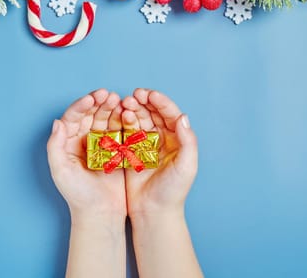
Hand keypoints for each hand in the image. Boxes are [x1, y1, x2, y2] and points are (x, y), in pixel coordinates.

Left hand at [47, 89, 124, 218]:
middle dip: (100, 103)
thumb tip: (57, 122)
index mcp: (68, 142)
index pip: (74, 117)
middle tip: (110, 95)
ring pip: (106, 119)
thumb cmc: (78, 195)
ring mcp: (101, 144)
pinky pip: (119, 131)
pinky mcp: (117, 150)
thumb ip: (55, 146)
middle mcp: (84, 140)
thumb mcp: (60, 171)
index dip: (82, 105)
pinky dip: (124, 120)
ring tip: (121, 101)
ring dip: (112, 108)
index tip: (93, 99)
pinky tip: (128, 113)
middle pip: (91, 114)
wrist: (101, 213)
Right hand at [122, 88, 197, 218]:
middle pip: (152, 113)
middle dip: (143, 102)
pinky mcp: (130, 152)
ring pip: (138, 120)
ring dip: (132, 110)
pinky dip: (122, 123)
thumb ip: (187, 142)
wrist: (153, 212)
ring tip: (124, 104)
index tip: (150, 94)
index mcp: (177, 139)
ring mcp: (144, 144)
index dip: (160, 102)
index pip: (170, 114)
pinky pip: (126, 133)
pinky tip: (118, 116)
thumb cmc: (173, 191)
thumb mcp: (186, 166)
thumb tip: (183, 117)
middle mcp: (161, 139)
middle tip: (134, 95)